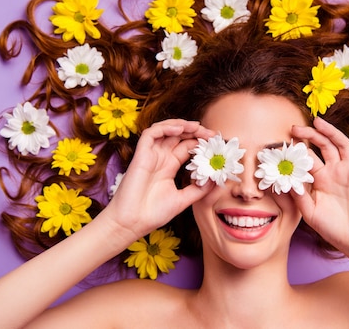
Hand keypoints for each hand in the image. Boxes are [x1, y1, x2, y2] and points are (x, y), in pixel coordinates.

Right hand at [104, 119, 214, 240]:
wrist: (132, 223)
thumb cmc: (152, 214)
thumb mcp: (183, 200)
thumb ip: (199, 190)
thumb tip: (217, 180)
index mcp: (169, 166)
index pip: (187, 146)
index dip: (201, 142)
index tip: (216, 144)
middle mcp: (161, 158)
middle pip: (179, 136)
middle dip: (196, 131)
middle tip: (212, 134)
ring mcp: (151, 155)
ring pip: (165, 130)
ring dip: (182, 125)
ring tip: (197, 127)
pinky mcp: (140, 155)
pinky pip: (151, 134)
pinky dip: (165, 128)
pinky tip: (179, 130)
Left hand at [291, 117, 348, 253]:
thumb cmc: (333, 229)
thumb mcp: (309, 212)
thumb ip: (298, 196)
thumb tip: (283, 179)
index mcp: (320, 179)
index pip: (307, 158)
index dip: (296, 151)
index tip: (283, 145)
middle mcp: (334, 171)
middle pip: (322, 146)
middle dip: (309, 135)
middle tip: (294, 128)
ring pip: (339, 144)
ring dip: (330, 131)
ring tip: (317, 121)